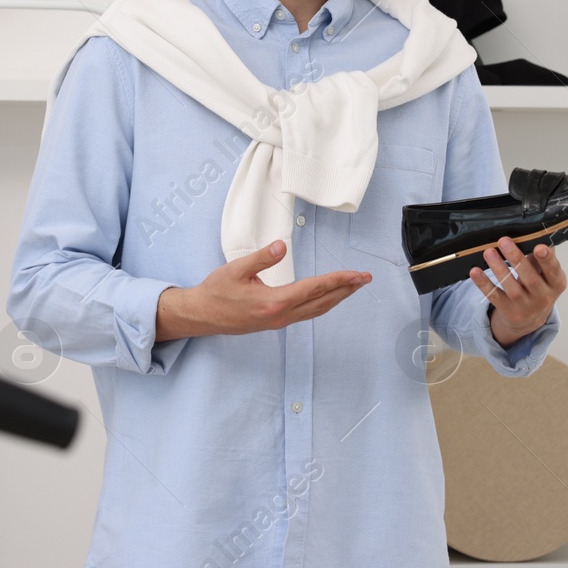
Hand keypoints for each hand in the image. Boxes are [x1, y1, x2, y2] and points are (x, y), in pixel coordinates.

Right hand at [155, 240, 370, 340]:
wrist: (202, 316)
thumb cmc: (216, 292)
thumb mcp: (236, 269)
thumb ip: (261, 257)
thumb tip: (282, 246)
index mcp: (274, 301)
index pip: (315, 288)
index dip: (339, 280)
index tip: (357, 274)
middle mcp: (281, 315)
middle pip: (322, 302)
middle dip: (346, 290)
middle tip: (365, 279)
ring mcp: (279, 321)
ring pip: (316, 310)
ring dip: (337, 298)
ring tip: (353, 287)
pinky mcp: (275, 322)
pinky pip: (307, 314)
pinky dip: (323, 304)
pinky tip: (328, 298)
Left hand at [471, 237, 566, 347]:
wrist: (530, 320)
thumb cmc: (538, 287)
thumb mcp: (546, 274)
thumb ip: (542, 256)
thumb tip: (535, 231)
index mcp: (556, 283)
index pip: (553, 270)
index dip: (547, 259)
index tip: (539, 246)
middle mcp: (544, 297)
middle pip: (530, 279)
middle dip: (516, 259)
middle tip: (504, 241)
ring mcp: (526, 307)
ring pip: (511, 288)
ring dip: (499, 269)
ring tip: (488, 252)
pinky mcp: (509, 312)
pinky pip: (494, 296)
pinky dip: (484, 284)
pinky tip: (475, 271)